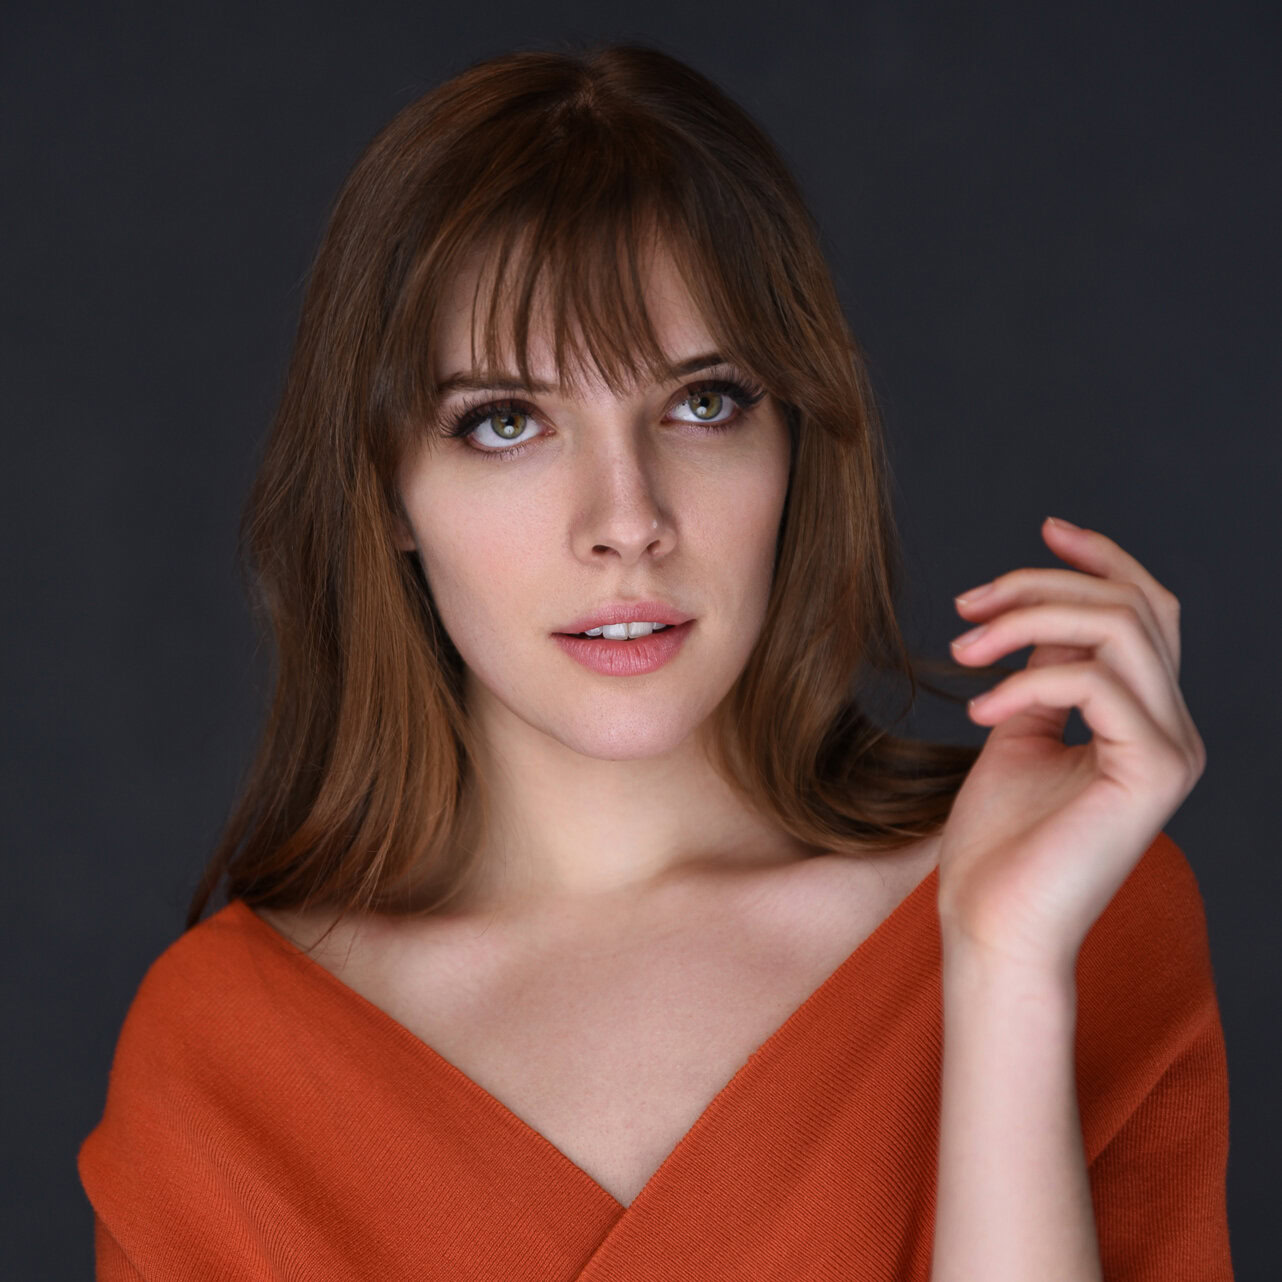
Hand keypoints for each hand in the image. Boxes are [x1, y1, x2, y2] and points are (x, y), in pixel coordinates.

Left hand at [936, 517, 1206, 976]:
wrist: (990, 924)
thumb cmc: (997, 843)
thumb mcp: (1018, 731)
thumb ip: (1043, 670)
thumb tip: (1047, 608)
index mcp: (1146, 720)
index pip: (1148, 612)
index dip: (1104, 561)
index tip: (1046, 530)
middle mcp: (1173, 730)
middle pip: (1135, 606)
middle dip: (1043, 586)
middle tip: (969, 607)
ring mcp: (1173, 750)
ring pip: (1122, 628)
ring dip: (1029, 620)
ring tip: (965, 650)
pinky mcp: (1154, 772)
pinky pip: (1095, 682)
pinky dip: (1027, 680)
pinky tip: (980, 714)